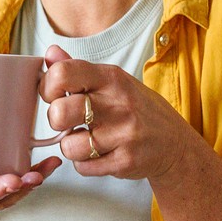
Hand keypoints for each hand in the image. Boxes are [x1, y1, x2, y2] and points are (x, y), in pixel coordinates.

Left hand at [40, 45, 198, 180]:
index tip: (54, 95)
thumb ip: (78, 70)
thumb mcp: (112, 82)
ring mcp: (124, 134)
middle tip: (67, 121)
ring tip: (87, 139)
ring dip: (72, 146)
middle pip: (59, 112)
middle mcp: (118, 103)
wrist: (174, 142)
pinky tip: (99, 153)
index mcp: (111, 78)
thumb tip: (51, 54)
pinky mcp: (125, 161)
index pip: (62, 73)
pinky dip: (85, 163)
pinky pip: (83, 167)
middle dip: (56, 120)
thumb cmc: (137, 109)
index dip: (47, 87)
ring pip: (68, 146)